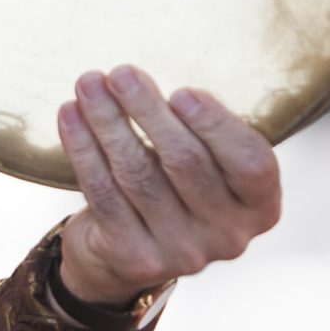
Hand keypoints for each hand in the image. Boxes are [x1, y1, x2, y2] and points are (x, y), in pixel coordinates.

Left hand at [56, 65, 281, 302]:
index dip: (216, 125)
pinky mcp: (133, 257)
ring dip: (108, 121)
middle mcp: (229, 235)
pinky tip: (70, 115)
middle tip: (120, 74)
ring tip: (88, 84)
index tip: (181, 92)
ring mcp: (181, 253)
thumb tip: (144, 81)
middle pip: (186, 162)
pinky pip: (102, 192)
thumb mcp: (208, 165)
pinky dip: (83, 148)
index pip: (251, 163)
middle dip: (148, 110)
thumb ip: (200, 132)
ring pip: (138, 173)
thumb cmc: (174, 188)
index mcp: (260, 207)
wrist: (127, 251)